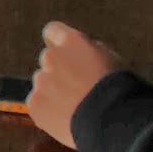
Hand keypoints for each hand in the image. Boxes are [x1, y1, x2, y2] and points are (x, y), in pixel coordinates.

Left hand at [28, 21, 123, 149]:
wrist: (111, 121)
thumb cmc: (118, 89)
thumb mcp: (110, 58)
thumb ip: (88, 51)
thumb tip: (79, 55)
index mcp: (71, 41)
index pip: (53, 31)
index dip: (58, 42)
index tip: (64, 53)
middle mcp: (51, 57)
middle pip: (49, 60)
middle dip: (59, 71)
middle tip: (77, 89)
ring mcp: (41, 81)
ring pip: (43, 84)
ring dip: (54, 92)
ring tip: (76, 108)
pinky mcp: (34, 103)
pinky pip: (38, 104)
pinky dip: (48, 111)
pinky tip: (66, 119)